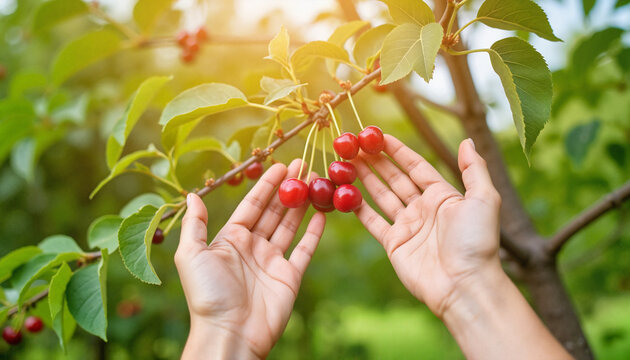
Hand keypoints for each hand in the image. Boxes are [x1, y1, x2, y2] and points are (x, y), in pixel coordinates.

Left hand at [175, 160, 324, 358]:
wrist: (229, 334)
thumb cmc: (207, 295)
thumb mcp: (192, 255)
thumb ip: (195, 225)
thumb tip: (191, 195)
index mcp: (231, 239)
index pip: (252, 205)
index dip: (266, 185)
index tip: (280, 165)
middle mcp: (253, 247)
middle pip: (274, 211)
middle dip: (288, 188)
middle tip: (303, 165)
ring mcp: (273, 261)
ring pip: (290, 226)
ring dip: (302, 204)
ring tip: (316, 182)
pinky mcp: (290, 276)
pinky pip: (304, 249)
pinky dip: (314, 232)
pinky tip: (323, 214)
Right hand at [351, 135, 500, 316]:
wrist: (465, 285)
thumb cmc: (477, 241)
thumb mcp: (484, 198)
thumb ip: (473, 168)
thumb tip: (466, 141)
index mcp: (443, 195)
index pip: (415, 166)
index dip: (396, 150)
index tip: (376, 135)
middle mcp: (424, 209)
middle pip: (394, 178)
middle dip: (375, 161)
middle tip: (354, 145)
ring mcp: (407, 226)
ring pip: (381, 196)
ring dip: (364, 178)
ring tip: (345, 162)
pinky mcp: (394, 244)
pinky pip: (373, 222)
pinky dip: (358, 208)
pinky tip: (345, 193)